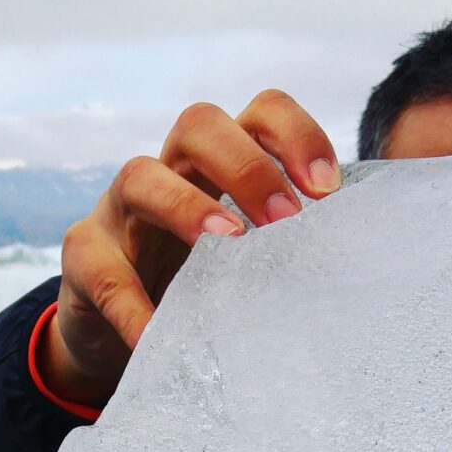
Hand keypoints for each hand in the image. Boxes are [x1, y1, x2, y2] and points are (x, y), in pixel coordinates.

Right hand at [42, 91, 342, 405]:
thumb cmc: (200, 289)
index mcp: (218, 164)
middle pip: (197, 123)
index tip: (329, 189)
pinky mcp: (83, 259)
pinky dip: (131, 302)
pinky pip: (100, 269)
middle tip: (286, 219)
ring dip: (187, 204)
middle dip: (245, 163)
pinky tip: (157, 333)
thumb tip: (367, 267)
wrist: (118, 338)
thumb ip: (290, 251)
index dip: (295, 134)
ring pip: (140, 174)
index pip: (259, 114)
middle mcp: (168, 171)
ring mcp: (118, 212)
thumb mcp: (248, 263)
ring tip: (227, 245)